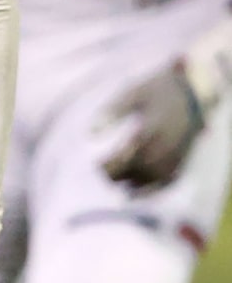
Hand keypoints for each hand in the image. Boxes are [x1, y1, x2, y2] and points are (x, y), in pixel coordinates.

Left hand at [99, 64, 205, 189]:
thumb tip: (91, 132)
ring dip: (131, 183)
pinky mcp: (182, 159)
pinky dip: (150, 190)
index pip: (127, 156)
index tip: (96, 164)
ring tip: (115, 181)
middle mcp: (165, 145)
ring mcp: (176, 154)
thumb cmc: (157, 90)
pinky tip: (133, 192)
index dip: (110, 165)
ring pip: (151, 179)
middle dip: (117, 175)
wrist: (192, 91)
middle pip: (137, 171)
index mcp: (151, 129)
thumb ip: (111, 111)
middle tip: (102, 173)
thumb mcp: (132, 93)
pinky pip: (166, 181)